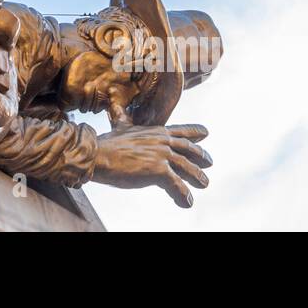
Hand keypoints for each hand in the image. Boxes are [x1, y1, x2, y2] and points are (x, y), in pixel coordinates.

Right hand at [92, 123, 212, 207]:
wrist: (98, 155)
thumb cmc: (107, 142)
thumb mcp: (119, 126)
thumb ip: (121, 117)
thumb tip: (114, 105)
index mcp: (155, 131)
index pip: (180, 130)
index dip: (195, 131)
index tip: (206, 133)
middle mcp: (162, 141)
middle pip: (189, 149)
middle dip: (201, 156)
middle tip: (209, 163)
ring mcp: (162, 155)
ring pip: (187, 167)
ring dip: (197, 177)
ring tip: (204, 183)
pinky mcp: (159, 171)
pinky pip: (177, 185)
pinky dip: (184, 195)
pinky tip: (187, 202)